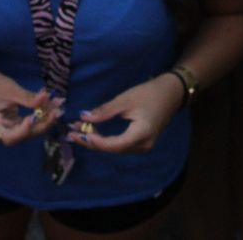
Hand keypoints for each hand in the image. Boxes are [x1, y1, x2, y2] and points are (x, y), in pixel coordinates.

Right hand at [0, 64, 61, 146]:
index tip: (33, 118)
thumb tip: (47, 98)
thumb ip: (28, 98)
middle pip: (23, 136)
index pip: (10, 137)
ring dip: (45, 120)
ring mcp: (7, 130)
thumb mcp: (10, 89)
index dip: (23, 131)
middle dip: (41, 124)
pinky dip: (40, 116)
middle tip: (56, 112)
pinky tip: (51, 106)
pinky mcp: (14, 125)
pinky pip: (29, 124)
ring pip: (29, 131)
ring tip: (57, 107)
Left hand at [67, 73, 184, 153]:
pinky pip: (120, 145)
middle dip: (91, 141)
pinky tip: (93, 132)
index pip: (114, 145)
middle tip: (71, 133)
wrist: (171, 93)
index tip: (78, 133)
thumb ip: (105, 111)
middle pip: (113, 149)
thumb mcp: (125, 99)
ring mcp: (143, 146)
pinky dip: (105, 140)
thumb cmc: (149, 93)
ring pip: (115, 148)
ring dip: (97, 141)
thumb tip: (84, 118)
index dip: (95, 141)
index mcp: (141, 135)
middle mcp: (143, 146)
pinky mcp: (141, 143)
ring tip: (78, 131)